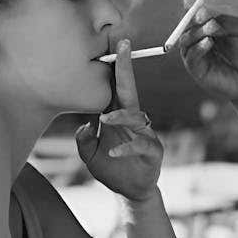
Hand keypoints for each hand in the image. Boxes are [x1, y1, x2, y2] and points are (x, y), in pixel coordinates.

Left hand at [75, 39, 162, 201]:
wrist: (130, 192)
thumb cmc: (111, 168)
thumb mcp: (90, 155)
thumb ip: (83, 140)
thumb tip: (84, 125)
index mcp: (117, 116)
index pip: (114, 88)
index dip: (113, 68)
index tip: (112, 46)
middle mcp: (132, 120)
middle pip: (128, 89)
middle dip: (125, 67)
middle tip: (122, 46)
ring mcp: (144, 133)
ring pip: (135, 116)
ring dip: (120, 116)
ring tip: (105, 120)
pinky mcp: (153, 150)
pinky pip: (142, 144)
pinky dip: (127, 147)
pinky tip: (114, 152)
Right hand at [178, 8, 237, 102]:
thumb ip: (226, 16)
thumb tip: (211, 10)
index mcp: (203, 26)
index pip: (191, 12)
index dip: (195, 5)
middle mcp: (195, 39)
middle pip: (186, 24)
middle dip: (195, 17)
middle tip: (207, 14)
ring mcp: (193, 53)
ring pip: (186, 39)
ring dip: (198, 31)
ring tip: (213, 28)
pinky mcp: (195, 69)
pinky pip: (191, 56)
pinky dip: (198, 48)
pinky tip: (208, 43)